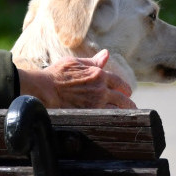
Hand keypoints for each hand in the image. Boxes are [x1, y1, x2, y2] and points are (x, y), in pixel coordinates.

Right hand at [18, 50, 136, 108]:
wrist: (44, 89)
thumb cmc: (56, 74)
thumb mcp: (75, 62)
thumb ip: (93, 61)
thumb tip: (106, 53)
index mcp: (98, 74)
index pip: (118, 82)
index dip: (124, 88)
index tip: (127, 92)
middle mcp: (100, 89)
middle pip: (122, 98)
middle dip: (128, 102)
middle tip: (131, 106)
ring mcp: (96, 103)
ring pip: (117, 110)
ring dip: (124, 113)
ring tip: (127, 116)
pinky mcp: (89, 113)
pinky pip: (107, 117)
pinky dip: (113, 119)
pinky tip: (115, 122)